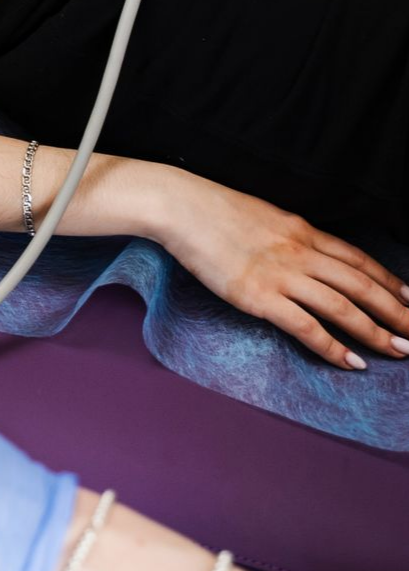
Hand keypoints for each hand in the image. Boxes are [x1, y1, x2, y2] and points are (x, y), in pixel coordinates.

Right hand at [153, 167, 408, 368]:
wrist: (183, 207)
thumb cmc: (215, 210)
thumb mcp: (264, 216)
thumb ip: (289, 236)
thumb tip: (306, 252)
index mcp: (302, 230)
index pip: (357, 258)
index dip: (387, 279)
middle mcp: (300, 252)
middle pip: (360, 284)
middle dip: (395, 310)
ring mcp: (281, 275)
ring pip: (342, 306)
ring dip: (375, 331)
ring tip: (400, 351)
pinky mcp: (259, 296)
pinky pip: (306, 327)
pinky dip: (333, 347)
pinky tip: (352, 362)